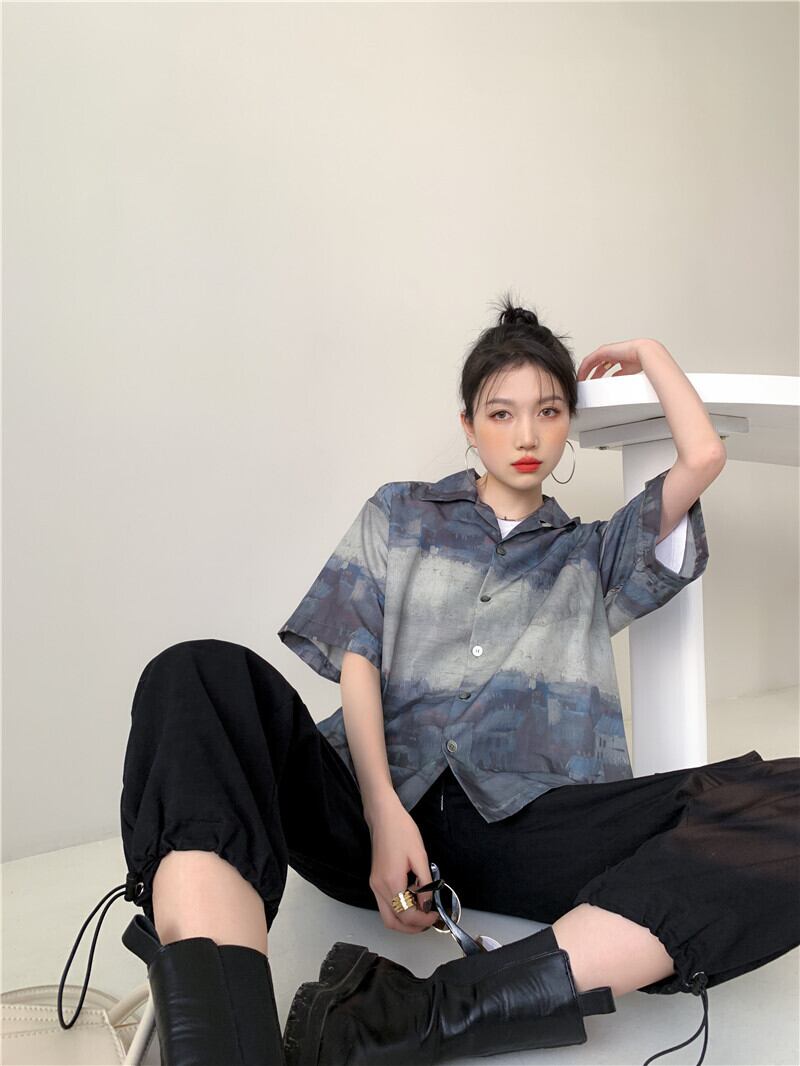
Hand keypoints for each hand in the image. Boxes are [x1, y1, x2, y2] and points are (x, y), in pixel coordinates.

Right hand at [366, 799, 441, 934]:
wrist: (383, 817)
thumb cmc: (402, 831)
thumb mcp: (420, 856)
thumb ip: (425, 884)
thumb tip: (427, 904)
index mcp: (391, 882)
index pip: (407, 915)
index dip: (424, 920)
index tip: (436, 914)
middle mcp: (379, 888)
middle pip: (392, 923)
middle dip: (412, 928)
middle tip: (428, 921)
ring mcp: (374, 885)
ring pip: (387, 916)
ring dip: (405, 920)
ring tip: (422, 910)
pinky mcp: (374, 881)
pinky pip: (385, 905)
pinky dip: (399, 909)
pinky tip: (412, 898)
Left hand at [577, 339, 646, 380]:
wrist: (643, 352)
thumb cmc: (639, 359)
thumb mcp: (626, 371)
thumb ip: (618, 374)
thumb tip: (613, 380)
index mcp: (615, 356)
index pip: (601, 367)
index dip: (595, 375)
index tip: (591, 383)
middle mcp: (609, 353)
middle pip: (594, 365)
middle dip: (588, 374)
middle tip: (583, 384)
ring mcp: (604, 351)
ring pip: (589, 362)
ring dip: (584, 372)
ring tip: (580, 382)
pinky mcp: (602, 351)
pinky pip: (588, 361)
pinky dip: (583, 369)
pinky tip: (580, 376)